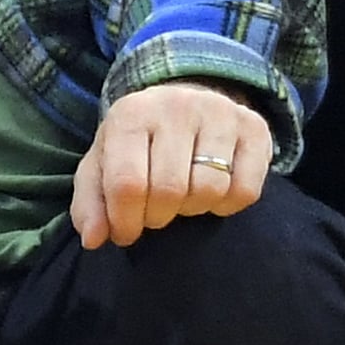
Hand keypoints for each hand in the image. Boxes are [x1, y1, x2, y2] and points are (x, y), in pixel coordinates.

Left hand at [70, 77, 269, 249]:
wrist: (186, 104)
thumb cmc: (138, 146)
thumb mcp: (103, 166)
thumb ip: (90, 203)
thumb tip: (93, 239)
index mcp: (131, 113)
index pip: (127, 183)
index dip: (125, 221)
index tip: (125, 232)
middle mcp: (176, 106)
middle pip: (169, 191)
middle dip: (159, 216)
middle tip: (156, 211)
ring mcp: (219, 113)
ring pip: (209, 191)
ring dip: (193, 209)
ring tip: (184, 196)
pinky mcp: (254, 128)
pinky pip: (245, 191)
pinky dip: (227, 206)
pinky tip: (214, 191)